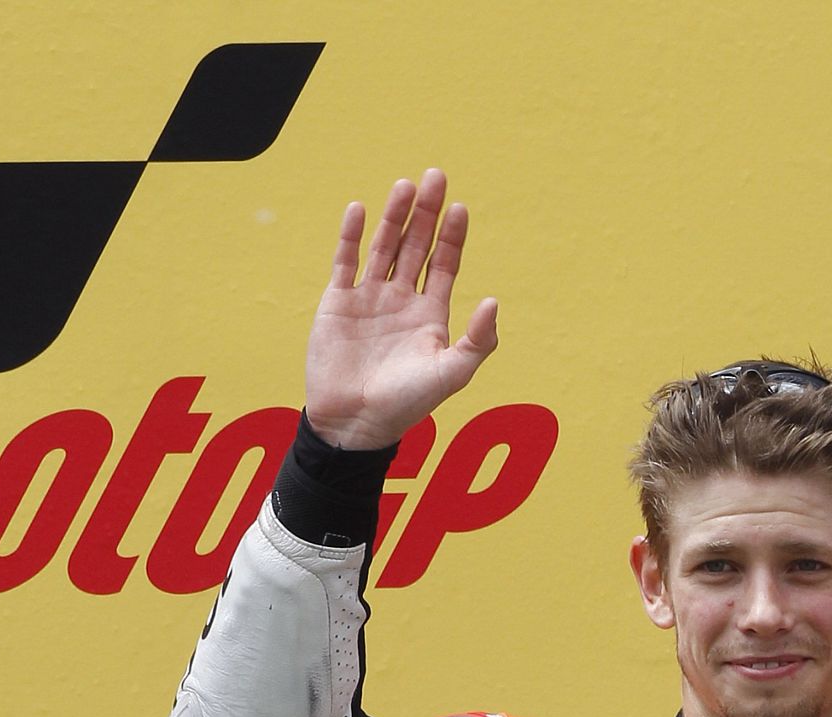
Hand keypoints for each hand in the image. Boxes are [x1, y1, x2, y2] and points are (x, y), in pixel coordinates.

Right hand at [303, 169, 499, 448]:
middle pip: (415, 246)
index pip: (444, 264)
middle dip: (426, 213)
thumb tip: (494, 301)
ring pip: (383, 247)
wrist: (355, 424)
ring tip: (405, 186)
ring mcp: (369, 299)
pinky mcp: (338, 303)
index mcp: (430, 314)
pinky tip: (360, 209)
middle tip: (436, 176)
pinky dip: (352, 236)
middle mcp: (401, 300)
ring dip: (393, 216)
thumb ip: (478, 341)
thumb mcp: (452, 375)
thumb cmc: (406, 404)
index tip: (460, 208)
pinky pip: (345, 261)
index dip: (452, 236)